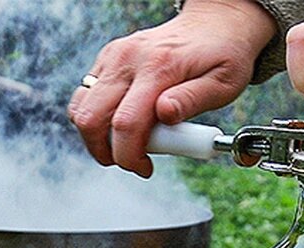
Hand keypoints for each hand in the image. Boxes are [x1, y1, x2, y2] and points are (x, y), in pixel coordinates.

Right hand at [67, 0, 275, 177]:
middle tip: (132, 159)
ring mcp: (113, 57)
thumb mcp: (223, 83)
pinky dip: (97, 118)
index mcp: (158, 67)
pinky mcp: (106, 60)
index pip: (126, 124)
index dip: (129, 156)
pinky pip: (85, 98)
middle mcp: (128, 59)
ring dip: (97, 136)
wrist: (213, 24)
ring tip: (127, 142)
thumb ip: (192, 100)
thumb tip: (164, 113)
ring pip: (80, 109)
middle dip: (106, 151)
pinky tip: (124, 121)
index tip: (144, 167)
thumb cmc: (222, 55)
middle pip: (91, 119)